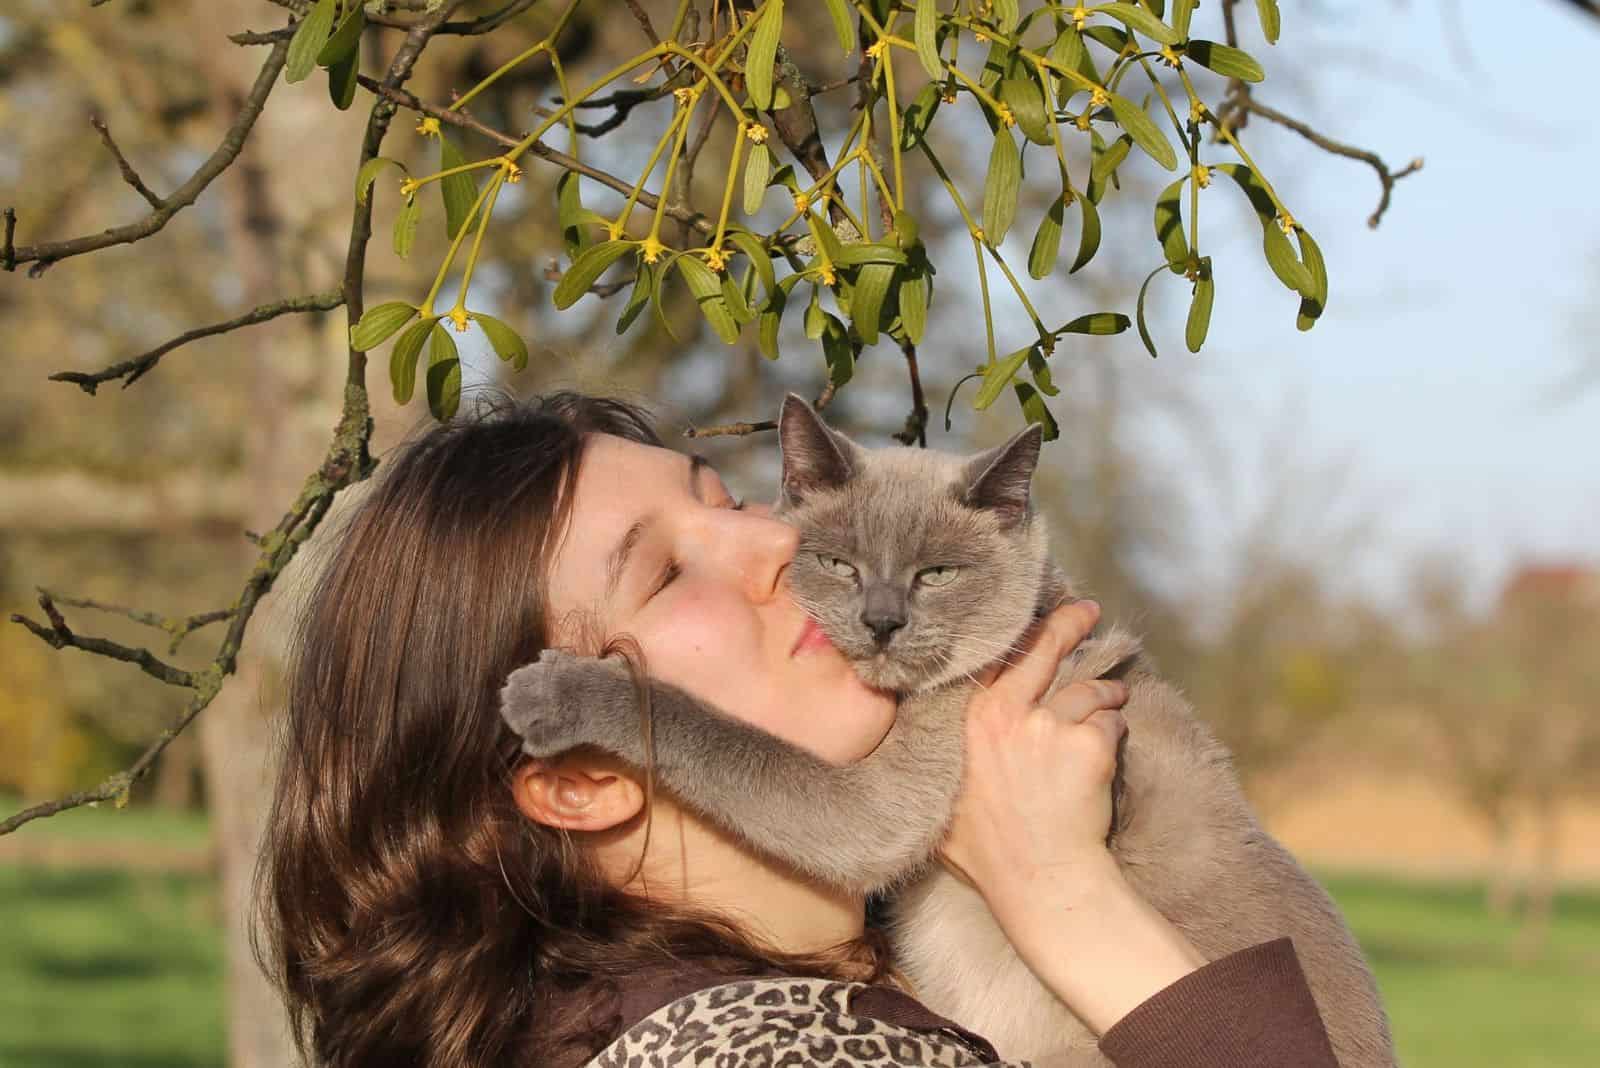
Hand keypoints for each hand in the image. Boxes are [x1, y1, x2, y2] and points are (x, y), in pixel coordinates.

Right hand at [939, 599, 1128, 909]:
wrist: (1038, 879)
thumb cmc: (987, 850)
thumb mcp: (941, 796)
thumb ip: (935, 759)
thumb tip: (906, 746)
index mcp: (970, 720)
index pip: (998, 659)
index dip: (1021, 634)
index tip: (1037, 616)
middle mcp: (1007, 713)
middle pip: (1045, 649)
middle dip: (1070, 623)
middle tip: (1087, 610)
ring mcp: (1050, 726)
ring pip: (1089, 692)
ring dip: (1106, 696)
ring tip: (1113, 701)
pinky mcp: (1089, 743)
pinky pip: (1112, 725)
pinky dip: (1115, 736)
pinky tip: (1106, 756)